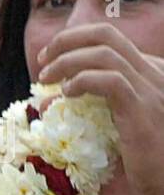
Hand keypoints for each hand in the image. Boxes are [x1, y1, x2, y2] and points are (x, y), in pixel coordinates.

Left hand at [37, 24, 163, 194]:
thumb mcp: (110, 126)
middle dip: (66, 41)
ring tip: (46, 79)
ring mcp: (151, 89)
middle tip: (42, 61)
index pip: (110, 39)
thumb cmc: (140, 160)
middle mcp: (153, 73)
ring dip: (67, 61)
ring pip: (105, 53)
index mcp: (148, 72)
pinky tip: (66, 94)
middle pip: (107, 35)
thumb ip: (84, 108)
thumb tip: (46, 102)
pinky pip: (111, 80)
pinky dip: (82, 81)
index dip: (73, 43)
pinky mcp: (142, 109)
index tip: (48, 61)